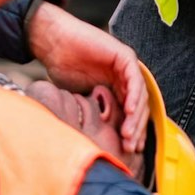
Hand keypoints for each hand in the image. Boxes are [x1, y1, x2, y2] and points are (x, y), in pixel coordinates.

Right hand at [26, 2, 149, 154]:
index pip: (131, 113)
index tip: (127, 149)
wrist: (53, 44)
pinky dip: (134, 96)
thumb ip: (96, 113)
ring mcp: (126, 66)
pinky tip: (129, 111)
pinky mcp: (124, 57)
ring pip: (140, 95)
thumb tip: (100, 139)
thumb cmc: (62, 68)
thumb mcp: (82, 99)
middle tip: (129, 146)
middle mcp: (124, 78)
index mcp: (115, 87)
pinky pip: (135, 79)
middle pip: (139, 107)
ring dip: (136, 117)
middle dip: (136, 129)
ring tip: (128, 134)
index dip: (132, 132)